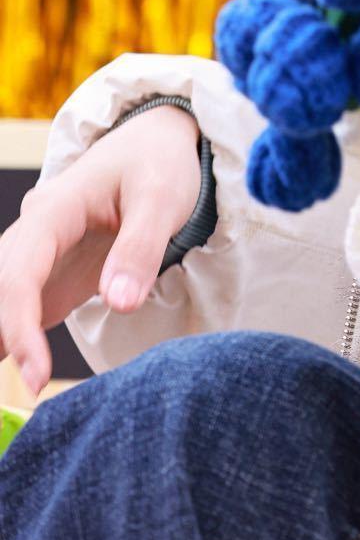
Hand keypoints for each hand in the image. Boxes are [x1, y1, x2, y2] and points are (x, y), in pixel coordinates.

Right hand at [0, 106, 201, 396]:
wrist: (156, 144)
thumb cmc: (159, 164)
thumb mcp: (162, 196)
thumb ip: (141, 247)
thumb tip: (119, 302)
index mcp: (53, 209)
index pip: (18, 274)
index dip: (19, 327)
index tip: (36, 377)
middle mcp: (32, 234)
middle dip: (1, 340)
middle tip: (23, 395)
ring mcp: (36, 258)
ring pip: (0, 302)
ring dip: (1, 340)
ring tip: (14, 393)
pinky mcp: (47, 278)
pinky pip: (14, 311)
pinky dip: (8, 340)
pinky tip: (14, 373)